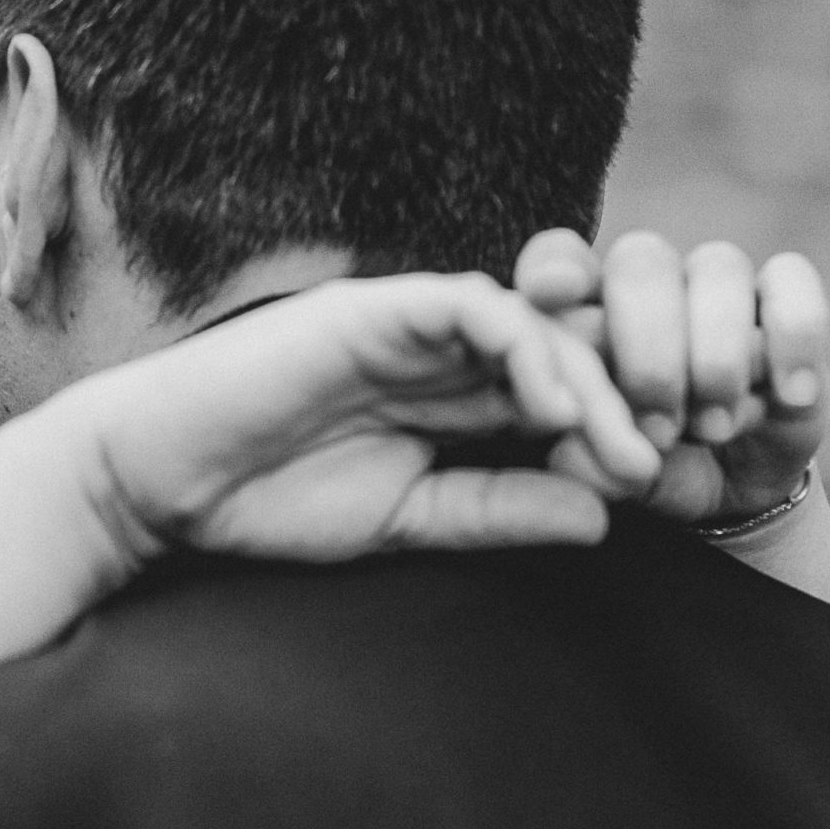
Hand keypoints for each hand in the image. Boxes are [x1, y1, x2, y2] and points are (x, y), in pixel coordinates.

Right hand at [80, 270, 661, 565]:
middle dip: (627, 407)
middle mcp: (441, 355)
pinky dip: (519, 347)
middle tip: (671, 465)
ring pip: (533, 327)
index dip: (619, 438)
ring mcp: (410, 324)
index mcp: (450, 403)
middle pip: (564, 359)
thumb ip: (497, 511)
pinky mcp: (376, 306)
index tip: (667, 496)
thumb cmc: (264, 502)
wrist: (158, 479)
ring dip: (590, 383)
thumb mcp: (408, 521)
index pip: (559, 406)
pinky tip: (549, 406)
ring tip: (626, 448)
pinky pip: (471, 307)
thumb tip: (603, 522)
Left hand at [515, 228, 827, 524]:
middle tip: (658, 430)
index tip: (551, 295)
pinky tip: (787, 395)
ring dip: (715, 354)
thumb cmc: (648, 470)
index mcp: (586, 313)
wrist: (730, 490)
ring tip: (714, 429)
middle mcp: (649, 286)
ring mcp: (718, 288)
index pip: (558, 259)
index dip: (554, 266)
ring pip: (718, 266)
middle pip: (640, 261)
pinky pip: (794, 281)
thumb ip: (585, 463)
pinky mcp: (785, 304)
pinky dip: (793, 337)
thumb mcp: (614, 477)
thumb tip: (567, 451)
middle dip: (648, 348)